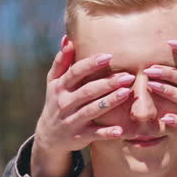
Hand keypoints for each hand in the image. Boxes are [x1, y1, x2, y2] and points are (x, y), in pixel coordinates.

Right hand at [30, 37, 134, 176]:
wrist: (48, 136)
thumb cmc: (56, 102)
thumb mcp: (53, 82)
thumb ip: (61, 62)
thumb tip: (67, 39)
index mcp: (60, 87)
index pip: (75, 73)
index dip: (91, 64)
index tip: (109, 57)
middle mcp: (64, 103)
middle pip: (87, 91)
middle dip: (107, 83)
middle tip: (127, 76)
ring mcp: (72, 121)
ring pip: (92, 110)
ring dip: (110, 102)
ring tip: (127, 92)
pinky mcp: (79, 136)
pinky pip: (95, 134)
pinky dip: (106, 133)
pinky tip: (120, 130)